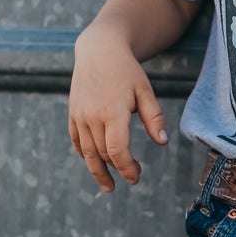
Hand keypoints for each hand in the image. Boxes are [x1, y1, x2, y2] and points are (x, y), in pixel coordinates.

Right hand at [68, 25, 168, 190]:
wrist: (98, 50)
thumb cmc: (126, 70)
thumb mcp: (145, 91)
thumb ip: (154, 117)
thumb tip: (162, 142)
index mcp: (112, 112)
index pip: (117, 150)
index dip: (126, 168)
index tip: (135, 178)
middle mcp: (92, 116)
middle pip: (103, 153)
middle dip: (118, 169)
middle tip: (134, 175)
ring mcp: (80, 116)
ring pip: (87, 152)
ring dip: (98, 170)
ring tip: (108, 186)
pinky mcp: (73, 113)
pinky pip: (77, 140)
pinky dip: (84, 154)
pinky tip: (94, 163)